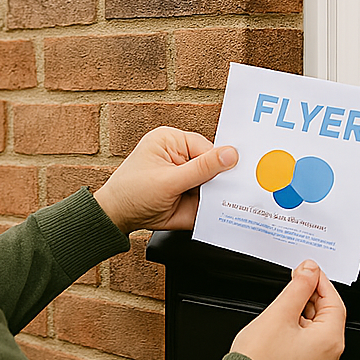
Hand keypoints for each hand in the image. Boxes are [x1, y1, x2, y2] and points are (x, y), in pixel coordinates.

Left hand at [93, 127, 237, 234]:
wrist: (117, 218)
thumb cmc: (131, 193)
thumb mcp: (168, 181)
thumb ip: (201, 169)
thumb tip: (230, 155)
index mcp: (172, 140)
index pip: (207, 147)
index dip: (222, 161)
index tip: (238, 173)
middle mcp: (180, 155)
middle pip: (213, 164)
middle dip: (223, 178)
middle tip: (242, 187)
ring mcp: (185, 176)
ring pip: (214, 183)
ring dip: (221, 193)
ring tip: (234, 201)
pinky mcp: (188, 194)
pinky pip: (208, 198)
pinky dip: (216, 206)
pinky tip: (226, 210)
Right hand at [231, 261, 345, 359]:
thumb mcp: (279, 313)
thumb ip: (298, 287)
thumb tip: (310, 270)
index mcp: (330, 343)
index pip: (334, 303)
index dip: (320, 283)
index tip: (308, 273)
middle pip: (326, 322)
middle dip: (309, 304)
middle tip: (291, 292)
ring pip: (317, 341)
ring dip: (302, 325)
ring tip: (280, 319)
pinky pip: (309, 359)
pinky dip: (298, 346)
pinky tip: (280, 341)